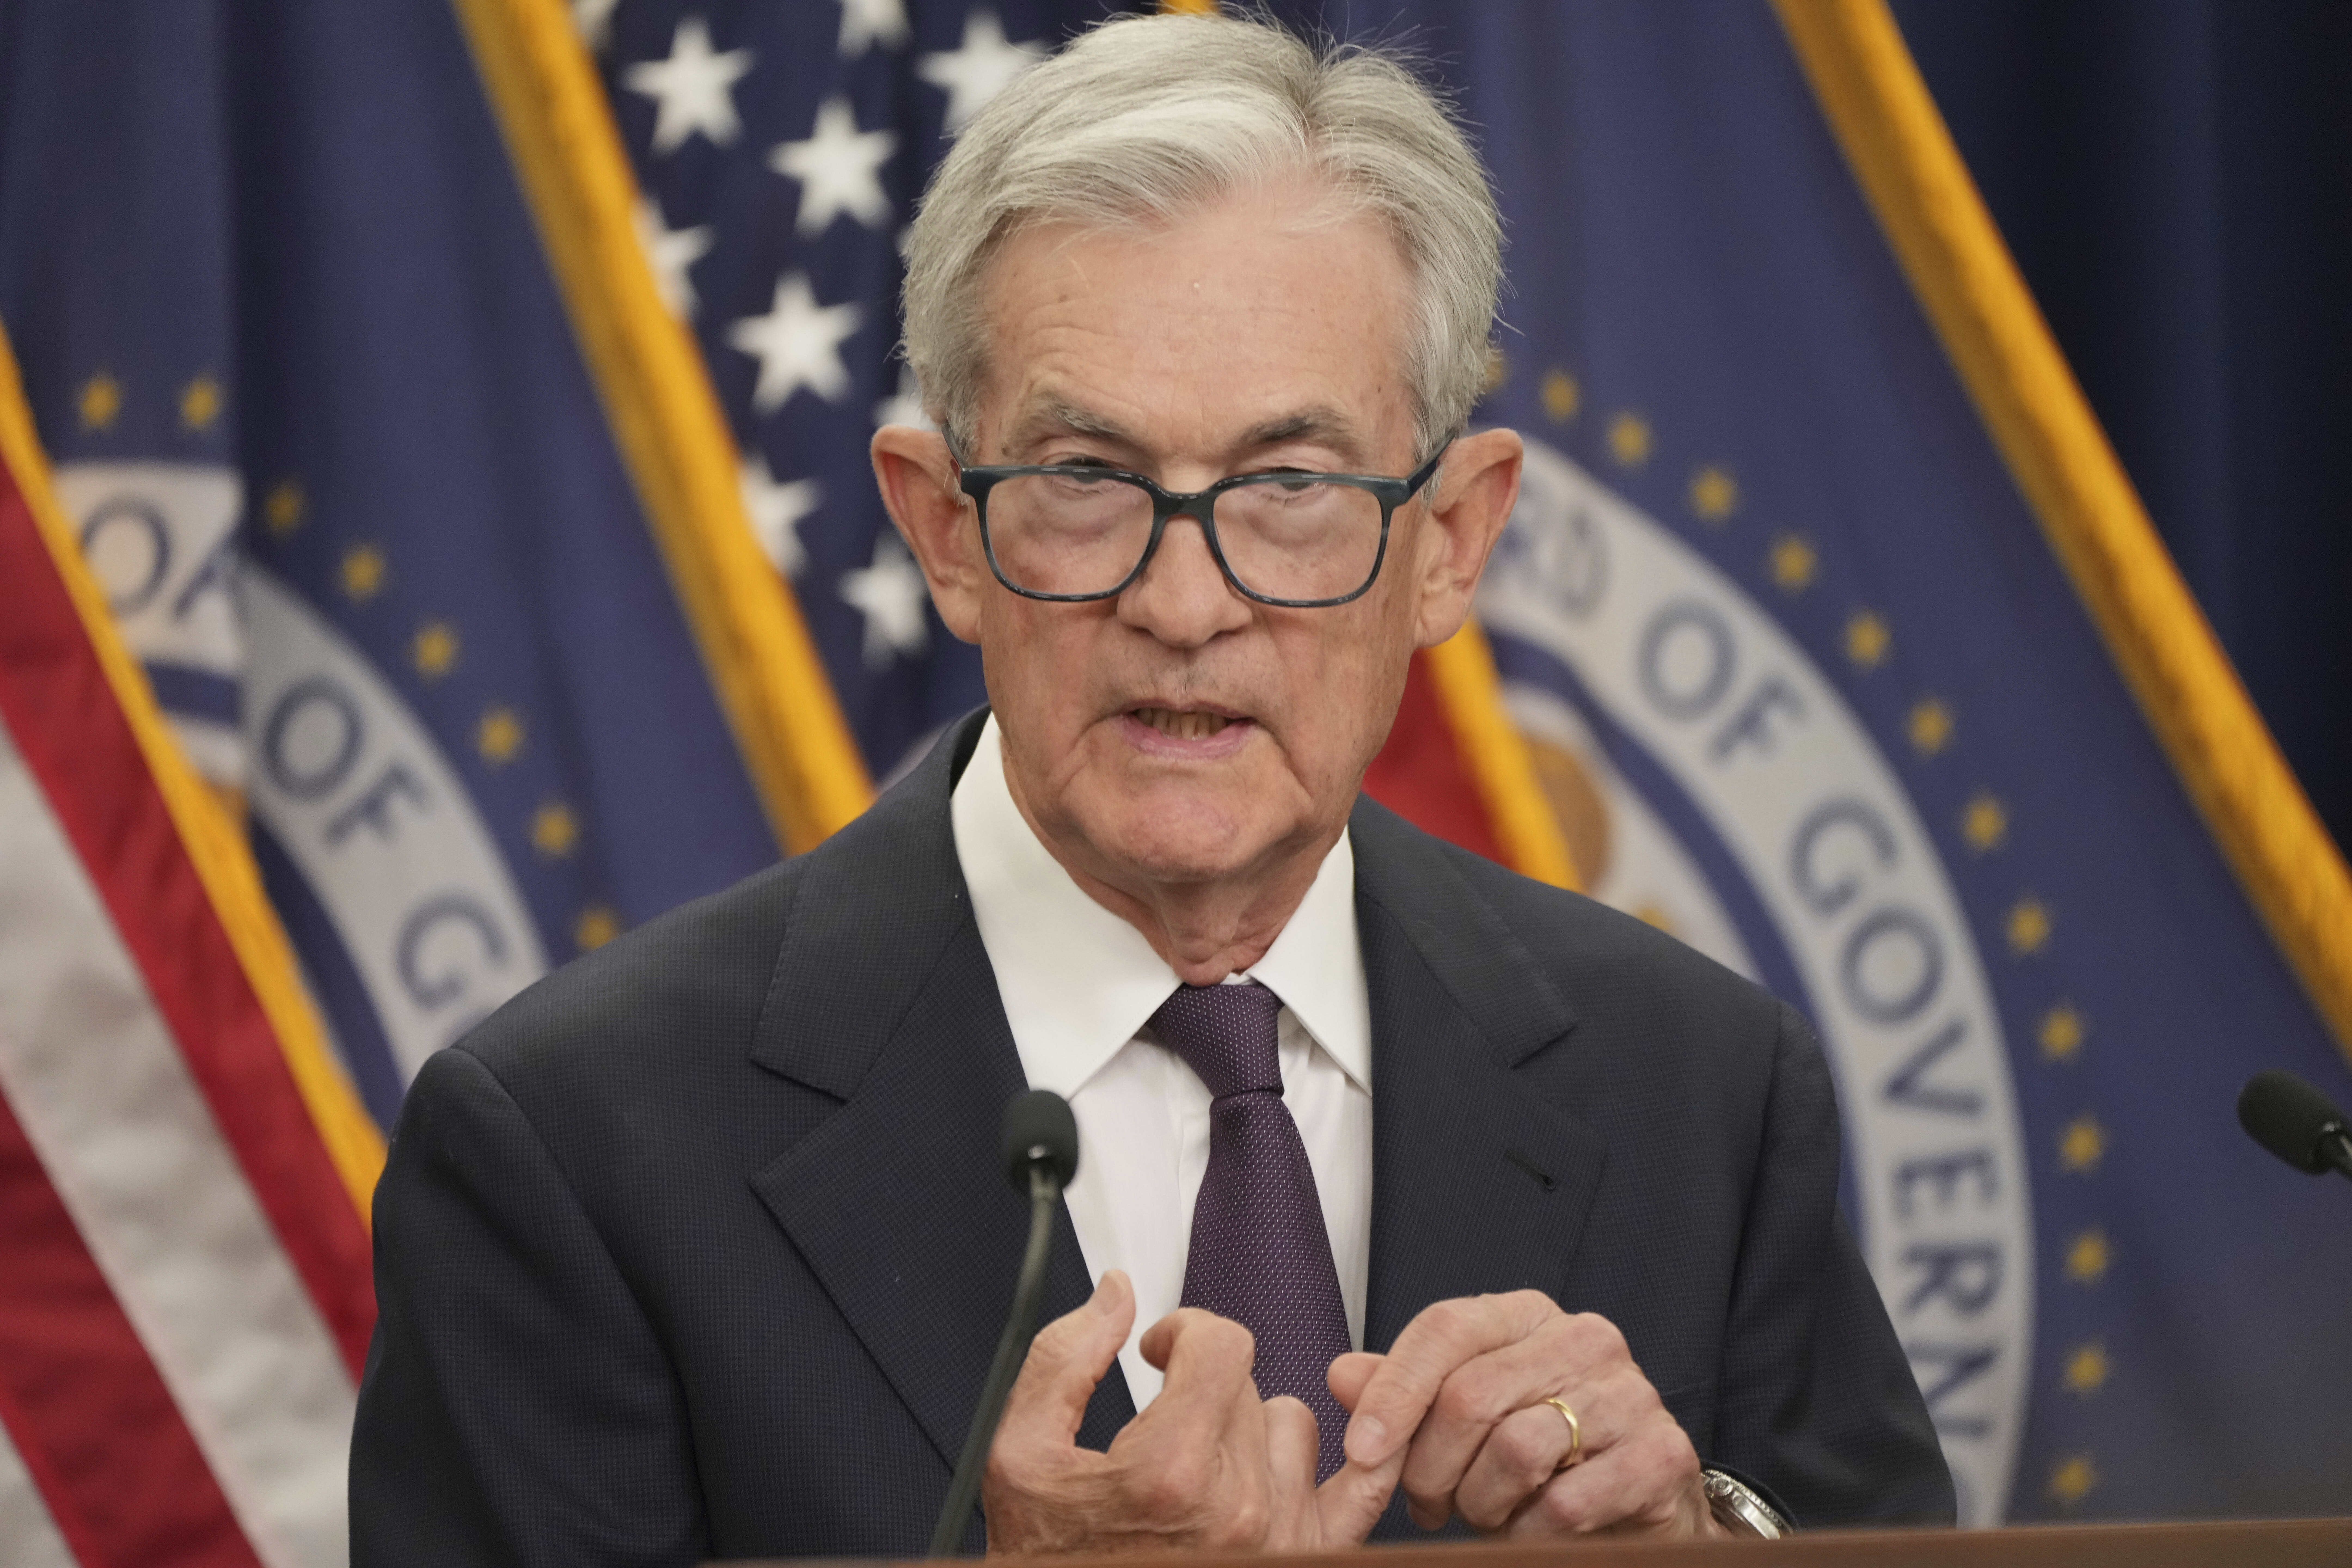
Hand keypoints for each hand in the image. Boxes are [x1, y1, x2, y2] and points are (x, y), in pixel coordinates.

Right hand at [981, 1273, 1403, 1552]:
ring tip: (1201, 1463)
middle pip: (1245, 1382)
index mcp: (1170, 1474)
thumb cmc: (1051, 1558)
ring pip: (1291, 1424)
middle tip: (1160, 1422)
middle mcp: (1237, 1511)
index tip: (1159, 1349)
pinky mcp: (1306, 1556)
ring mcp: (1278, 1539)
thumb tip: (1115, 1295)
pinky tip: (1319, 1448)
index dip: (1183, 1330)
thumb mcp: (1020, 1454)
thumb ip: (1064, 1357)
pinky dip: (1356, 1457)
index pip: (1221, 1345)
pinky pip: (1364, 1486)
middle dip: (1198, 1386)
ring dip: (1248, 1429)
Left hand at [1342, 1291, 1721, 1539]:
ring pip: (1515, 1450)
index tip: (1360, 1450)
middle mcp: (1583, 1339)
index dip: (1393, 1392)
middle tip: (1426, 1502)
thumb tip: (1341, 1374)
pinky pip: (1564, 1503)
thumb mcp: (1467, 1412)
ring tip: (1480, 1512)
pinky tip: (1526, 1529)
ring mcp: (1629, 1394)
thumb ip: (1405, 1391)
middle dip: (1429, 1466)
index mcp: (1528, 1315)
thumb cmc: (1542, 1449)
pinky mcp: (1660, 1454)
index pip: (1445, 1329)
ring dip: (1479, 1501)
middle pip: (1470, 1395)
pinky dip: (1528, 1531)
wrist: (1639, 1496)